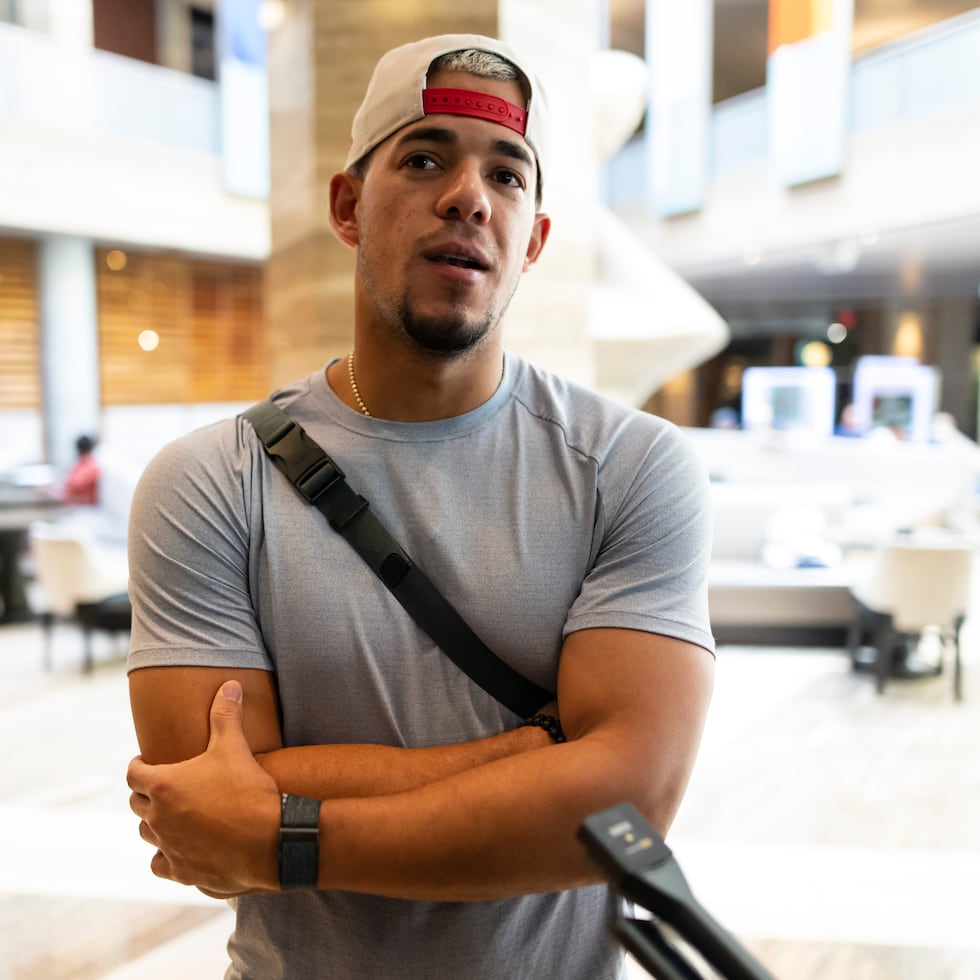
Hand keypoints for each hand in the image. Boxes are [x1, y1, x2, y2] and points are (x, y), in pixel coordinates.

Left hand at [128, 680, 282, 895]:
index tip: (146, 761)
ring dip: (155, 823)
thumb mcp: (235, 746)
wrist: (268, 841)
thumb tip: (230, 685)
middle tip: (162, 786)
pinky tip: (179, 848)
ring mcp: (168, 847)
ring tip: (171, 815)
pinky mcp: (182, 871)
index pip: (133, 773)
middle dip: (146, 793)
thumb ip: (227, 714)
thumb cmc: (247, 790)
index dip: (138, 765)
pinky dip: (166, 855)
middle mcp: (157, 818)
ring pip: (147, 834)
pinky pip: (160, 864)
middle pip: (136, 803)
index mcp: (162, 786)